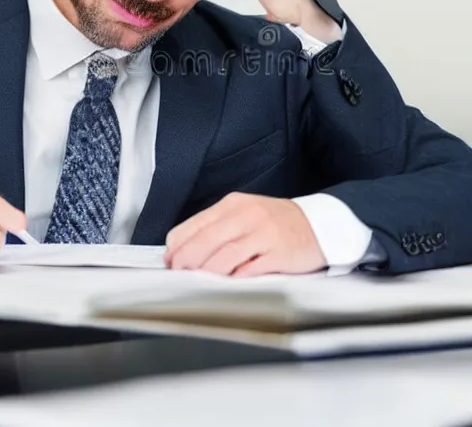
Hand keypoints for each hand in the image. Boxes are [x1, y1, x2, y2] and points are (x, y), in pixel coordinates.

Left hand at [164, 192, 325, 276]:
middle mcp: (247, 215)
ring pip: (224, 256)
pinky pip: (249, 269)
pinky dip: (234, 278)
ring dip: (206, 272)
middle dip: (186, 261)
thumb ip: (215, 228)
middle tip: (179, 273)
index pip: (194, 225)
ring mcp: (264, 234)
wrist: (320, 223)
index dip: (177, 246)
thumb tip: (182, 250)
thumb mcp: (243, 215)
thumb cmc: (275, 223)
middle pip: (205, 240)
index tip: (169, 260)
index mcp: (232, 205)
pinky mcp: (279, 253)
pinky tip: (226, 284)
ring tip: (198, 281)